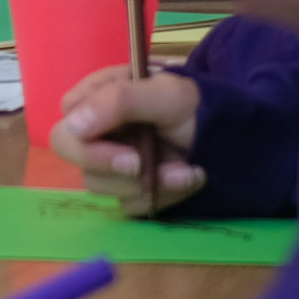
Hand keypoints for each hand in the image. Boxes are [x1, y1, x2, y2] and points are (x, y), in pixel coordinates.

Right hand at [50, 65, 205, 211]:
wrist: (233, 135)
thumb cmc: (195, 104)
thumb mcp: (163, 94)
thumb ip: (116, 101)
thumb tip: (73, 127)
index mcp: (97, 101)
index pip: (65, 131)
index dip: (89, 150)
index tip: (129, 157)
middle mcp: (100, 133)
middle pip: (80, 165)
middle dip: (117, 174)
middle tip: (145, 169)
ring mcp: (115, 162)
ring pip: (107, 189)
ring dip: (151, 184)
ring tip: (186, 171)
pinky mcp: (132, 187)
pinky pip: (132, 205)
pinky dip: (164, 196)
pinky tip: (187, 178)